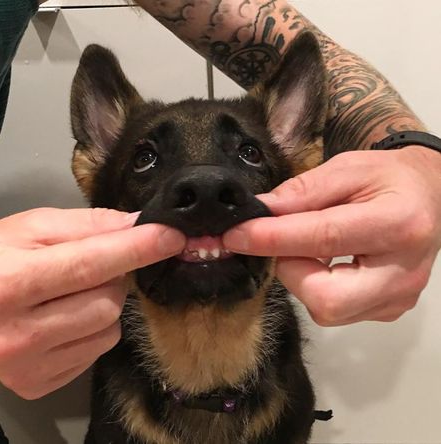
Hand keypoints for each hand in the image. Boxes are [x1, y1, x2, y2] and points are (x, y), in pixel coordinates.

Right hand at [0, 208, 184, 398]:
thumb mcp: (34, 226)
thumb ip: (89, 225)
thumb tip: (139, 225)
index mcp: (7, 283)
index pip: (89, 265)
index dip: (137, 249)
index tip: (171, 237)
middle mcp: (15, 334)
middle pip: (107, 301)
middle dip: (114, 276)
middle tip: (89, 265)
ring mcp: (26, 367)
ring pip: (109, 328)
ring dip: (106, 303)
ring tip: (74, 291)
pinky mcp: (37, 384)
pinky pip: (97, 351)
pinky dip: (94, 328)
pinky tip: (66, 317)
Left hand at [223, 146, 440, 325]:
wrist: (428, 197)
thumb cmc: (387, 178)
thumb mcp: (346, 168)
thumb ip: (302, 191)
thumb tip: (260, 213)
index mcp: (398, 223)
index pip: (323, 238)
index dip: (271, 239)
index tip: (234, 235)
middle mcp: (403, 271)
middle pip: (325, 298)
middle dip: (290, 269)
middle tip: (286, 242)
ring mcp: (398, 298)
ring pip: (327, 309)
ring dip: (302, 277)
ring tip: (311, 247)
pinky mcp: (389, 310)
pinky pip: (336, 311)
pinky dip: (317, 286)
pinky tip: (327, 262)